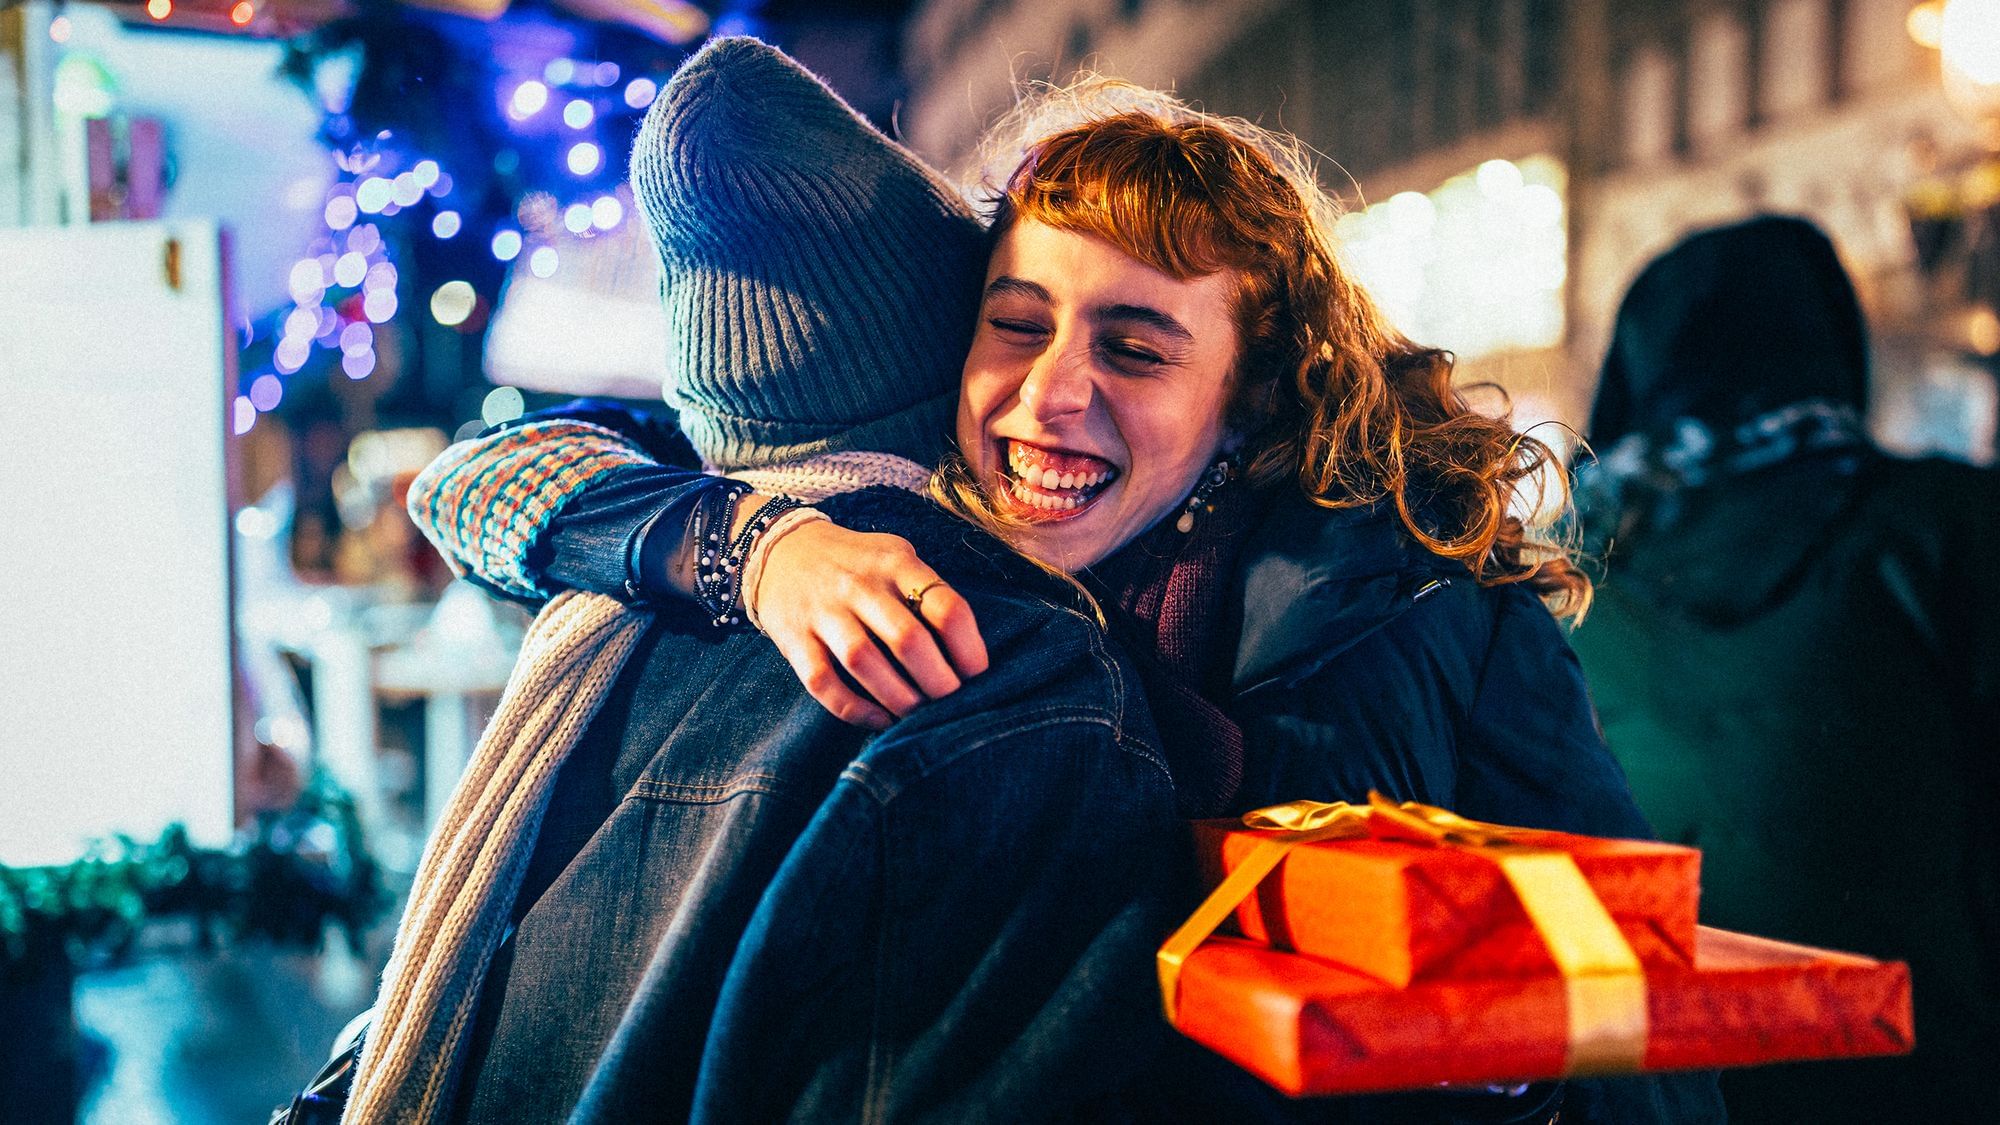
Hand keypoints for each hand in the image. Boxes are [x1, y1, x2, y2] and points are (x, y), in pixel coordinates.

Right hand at [748, 520, 989, 728]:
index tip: (976, 675)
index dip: (969, 650)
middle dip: (939, 683)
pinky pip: (824, 682)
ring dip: (899, 698)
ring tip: (918, 715)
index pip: (946, 607)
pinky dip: (856, 709)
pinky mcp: (794, 639)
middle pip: (909, 639)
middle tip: (950, 703)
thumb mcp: (895, 557)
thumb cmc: (856, 564)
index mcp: (896, 563)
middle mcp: (860, 584)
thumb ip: (927, 593)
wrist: (780, 551)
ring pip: (864, 661)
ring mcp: (823, 611)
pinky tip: (880, 719)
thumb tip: (966, 654)